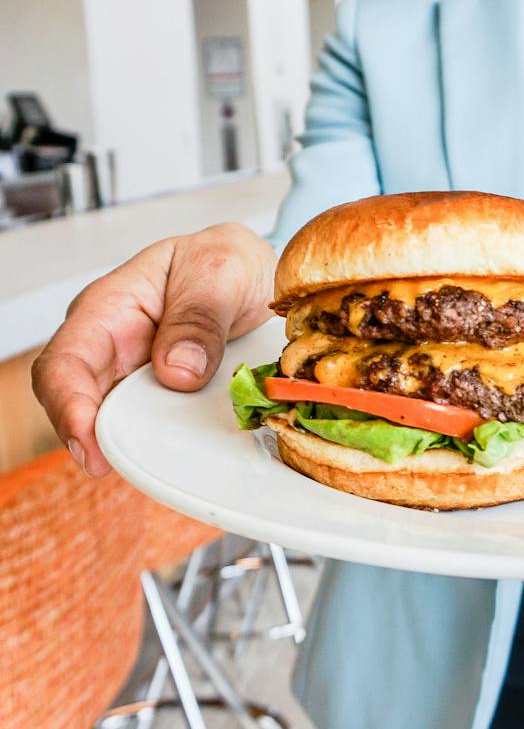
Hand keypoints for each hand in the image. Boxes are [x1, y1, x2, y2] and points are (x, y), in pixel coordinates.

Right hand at [32, 223, 275, 477]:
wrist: (253, 270)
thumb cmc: (224, 261)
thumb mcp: (219, 273)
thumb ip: (199, 318)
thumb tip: (178, 372)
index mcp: (109, 309)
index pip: (66, 363)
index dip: (69, 406)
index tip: (90, 442)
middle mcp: (111, 347)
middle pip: (79, 403)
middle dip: (94, 440)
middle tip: (126, 467)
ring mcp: (135, 374)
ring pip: (115, 421)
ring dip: (131, 444)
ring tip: (157, 466)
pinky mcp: (163, 394)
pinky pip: (153, 425)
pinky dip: (162, 441)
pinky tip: (180, 456)